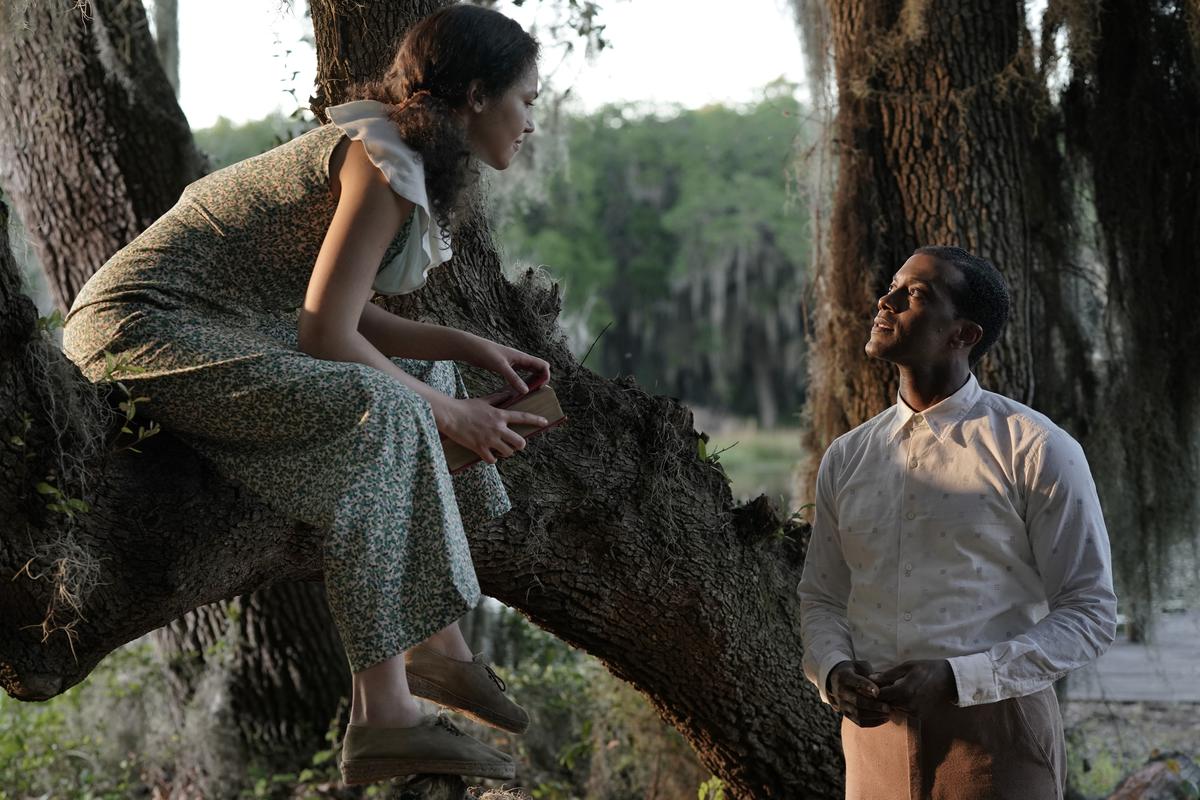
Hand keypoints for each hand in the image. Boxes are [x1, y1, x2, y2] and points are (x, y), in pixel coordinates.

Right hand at [430, 396, 548, 465]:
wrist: (450, 415)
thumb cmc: (466, 407)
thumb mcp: (484, 400)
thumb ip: (498, 398)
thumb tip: (508, 393)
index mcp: (500, 415)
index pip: (523, 417)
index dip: (536, 420)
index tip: (545, 422)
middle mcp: (498, 428)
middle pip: (520, 442)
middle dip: (519, 445)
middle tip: (514, 444)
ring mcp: (490, 439)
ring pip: (508, 452)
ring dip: (506, 453)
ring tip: (501, 450)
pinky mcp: (480, 448)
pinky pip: (492, 459)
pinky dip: (492, 459)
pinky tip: (489, 456)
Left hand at [458, 334, 549, 395]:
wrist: (471, 348)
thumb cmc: (486, 353)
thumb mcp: (501, 366)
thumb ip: (514, 378)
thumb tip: (526, 391)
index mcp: (522, 357)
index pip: (543, 365)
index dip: (546, 376)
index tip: (540, 387)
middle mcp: (520, 359)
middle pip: (538, 369)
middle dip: (540, 380)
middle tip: (536, 393)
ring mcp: (513, 363)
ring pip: (529, 372)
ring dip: (532, 382)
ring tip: (528, 394)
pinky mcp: (506, 367)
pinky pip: (519, 375)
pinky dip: (521, 382)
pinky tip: (516, 391)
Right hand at [827, 660, 890, 727]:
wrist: (835, 679)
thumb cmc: (854, 671)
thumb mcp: (860, 666)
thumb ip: (871, 674)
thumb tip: (884, 685)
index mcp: (844, 676)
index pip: (855, 682)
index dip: (866, 686)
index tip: (878, 692)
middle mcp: (841, 691)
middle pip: (857, 701)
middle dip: (874, 706)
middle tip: (888, 707)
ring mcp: (842, 704)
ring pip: (858, 714)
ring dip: (875, 715)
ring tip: (888, 714)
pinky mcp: (846, 714)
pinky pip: (859, 722)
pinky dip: (872, 722)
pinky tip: (883, 719)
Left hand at [871, 660, 955, 718]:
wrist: (948, 679)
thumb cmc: (926, 669)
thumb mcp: (906, 666)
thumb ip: (888, 674)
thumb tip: (871, 679)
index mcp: (904, 691)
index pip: (880, 695)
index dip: (872, 690)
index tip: (869, 685)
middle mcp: (908, 705)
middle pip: (885, 703)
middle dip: (880, 696)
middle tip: (879, 686)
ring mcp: (914, 712)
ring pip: (893, 708)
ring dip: (890, 700)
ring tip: (892, 688)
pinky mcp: (919, 716)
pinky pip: (903, 711)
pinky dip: (899, 704)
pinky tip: (902, 695)